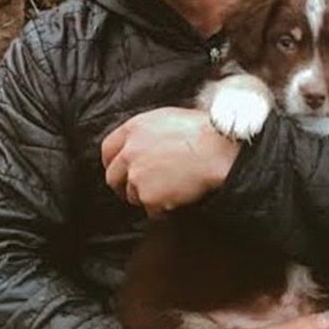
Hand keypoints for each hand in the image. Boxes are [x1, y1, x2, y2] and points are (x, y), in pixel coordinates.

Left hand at [101, 107, 239, 215]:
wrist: (219, 151)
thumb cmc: (206, 131)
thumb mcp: (171, 118)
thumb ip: (149, 130)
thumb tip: (147, 140)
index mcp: (134, 129)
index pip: (108, 149)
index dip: (114, 161)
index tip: (120, 169)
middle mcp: (129, 153)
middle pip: (114, 176)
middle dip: (124, 184)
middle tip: (141, 187)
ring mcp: (137, 177)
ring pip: (133, 195)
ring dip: (147, 196)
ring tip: (171, 189)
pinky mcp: (149, 197)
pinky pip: (152, 209)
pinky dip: (163, 208)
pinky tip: (180, 197)